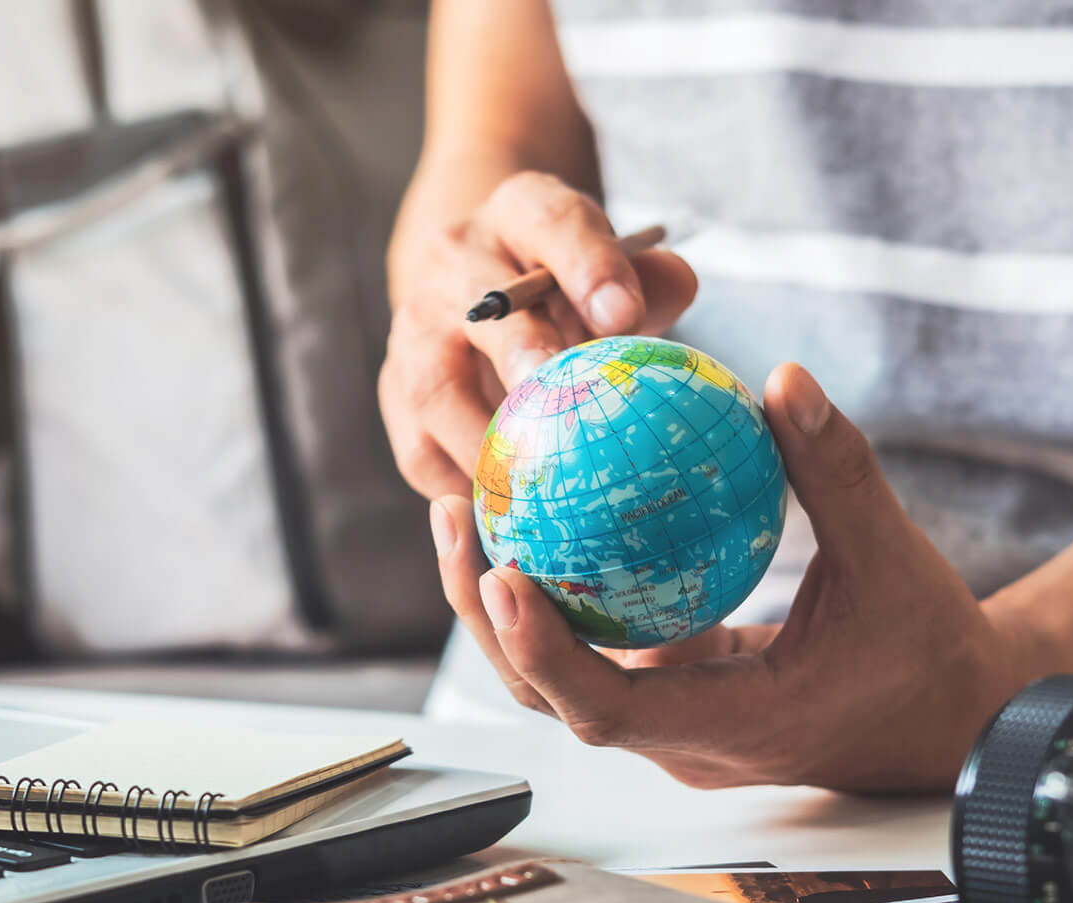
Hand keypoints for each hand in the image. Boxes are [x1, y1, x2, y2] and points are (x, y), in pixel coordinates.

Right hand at [379, 171, 698, 499]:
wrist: (476, 284)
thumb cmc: (566, 285)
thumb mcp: (610, 266)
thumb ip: (646, 279)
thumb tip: (677, 288)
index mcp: (518, 214)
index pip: (552, 223)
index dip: (587, 267)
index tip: (623, 316)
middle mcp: (452, 264)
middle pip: (484, 310)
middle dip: (521, 353)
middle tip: (558, 401)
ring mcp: (413, 330)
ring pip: (433, 388)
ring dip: (481, 440)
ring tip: (530, 486)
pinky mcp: (395, 391)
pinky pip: (418, 448)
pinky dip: (458, 486)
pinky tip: (501, 519)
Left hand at [428, 364, 1041, 792]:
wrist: (948, 719)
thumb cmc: (926, 650)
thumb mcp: (893, 558)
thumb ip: (838, 474)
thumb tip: (785, 380)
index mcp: (731, 727)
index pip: (608, 710)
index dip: (542, 651)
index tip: (499, 575)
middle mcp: (682, 741)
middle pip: (551, 697)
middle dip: (488, 616)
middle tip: (456, 514)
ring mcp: (671, 727)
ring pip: (562, 680)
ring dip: (508, 606)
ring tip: (469, 508)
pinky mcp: (671, 701)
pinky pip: (597, 651)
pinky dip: (561, 594)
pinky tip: (535, 516)